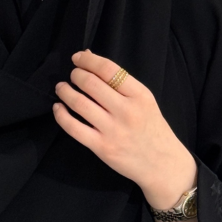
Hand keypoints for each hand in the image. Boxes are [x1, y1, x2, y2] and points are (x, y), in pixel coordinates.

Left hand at [52, 48, 197, 208]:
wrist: (163, 165)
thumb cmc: (152, 129)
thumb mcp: (145, 101)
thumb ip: (120, 82)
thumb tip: (89, 57)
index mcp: (140, 95)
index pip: (108, 69)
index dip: (88, 60)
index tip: (78, 58)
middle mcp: (126, 111)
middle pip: (91, 84)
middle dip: (76, 74)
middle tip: (72, 74)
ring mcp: (113, 130)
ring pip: (80, 104)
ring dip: (65, 91)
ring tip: (61, 88)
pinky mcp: (102, 147)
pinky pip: (74, 128)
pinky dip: (61, 115)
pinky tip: (58, 108)